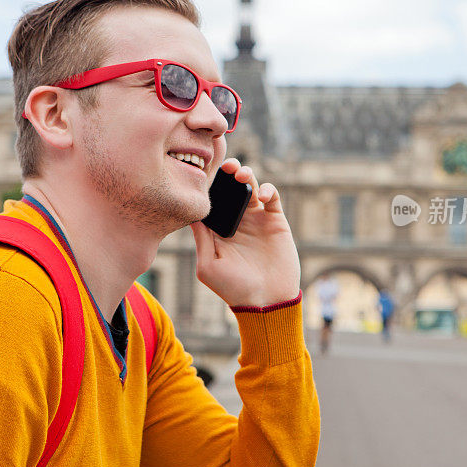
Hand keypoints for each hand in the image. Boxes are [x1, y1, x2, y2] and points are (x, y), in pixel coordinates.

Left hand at [190, 158, 300, 306]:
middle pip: (230, 188)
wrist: (266, 301)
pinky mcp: (275, 221)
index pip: (212, 200)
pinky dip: (267, 189)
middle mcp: (236, 221)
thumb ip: (201, 238)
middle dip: (227, 173)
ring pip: (250, 187)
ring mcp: (256, 219)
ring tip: (241, 174)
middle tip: (226, 165)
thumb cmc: (233, 288)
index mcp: (218, 230)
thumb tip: (191, 213)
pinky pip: (272, 197)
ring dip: (246, 175)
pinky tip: (260, 196)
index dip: (208, 185)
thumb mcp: (207, 266)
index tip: (203, 172)